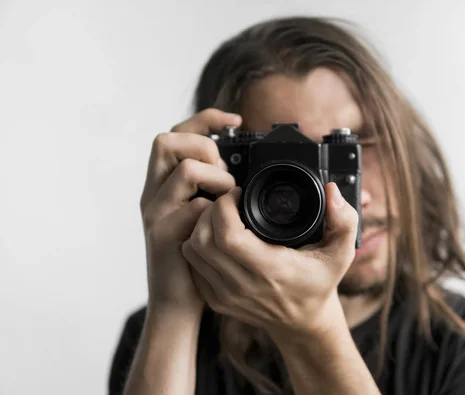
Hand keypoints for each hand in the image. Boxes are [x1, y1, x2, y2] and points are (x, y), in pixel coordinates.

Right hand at [139, 109, 240, 311]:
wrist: (178, 301)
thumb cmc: (198, 256)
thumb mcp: (202, 215)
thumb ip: (211, 190)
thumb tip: (238, 169)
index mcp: (164, 184)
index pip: (176, 134)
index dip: (206, 119)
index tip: (236, 121)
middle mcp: (153, 193)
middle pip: (167, 140)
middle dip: (205, 147)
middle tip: (223, 173)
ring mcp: (156, 213)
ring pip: (185, 169)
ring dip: (217, 178)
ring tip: (227, 198)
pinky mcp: (164, 235)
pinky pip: (196, 207)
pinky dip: (216, 211)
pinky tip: (223, 225)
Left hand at [181, 182, 358, 337]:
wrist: (304, 322)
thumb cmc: (320, 282)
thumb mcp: (341, 251)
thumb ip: (344, 220)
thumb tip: (332, 191)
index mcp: (271, 270)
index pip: (228, 236)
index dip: (225, 207)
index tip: (237, 194)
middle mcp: (244, 286)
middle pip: (202, 240)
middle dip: (209, 211)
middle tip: (226, 201)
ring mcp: (226, 296)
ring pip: (192, 251)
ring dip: (199, 227)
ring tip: (220, 217)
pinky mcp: (216, 301)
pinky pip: (193, 266)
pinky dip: (197, 247)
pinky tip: (216, 238)